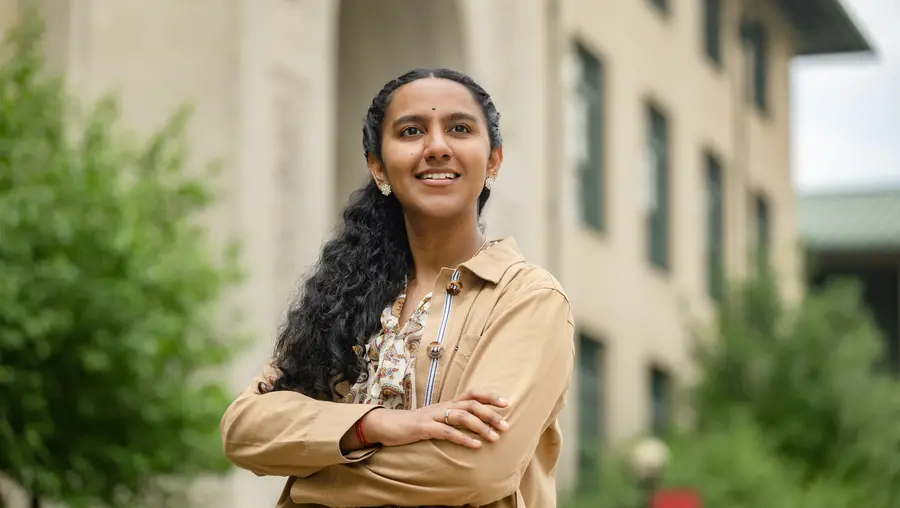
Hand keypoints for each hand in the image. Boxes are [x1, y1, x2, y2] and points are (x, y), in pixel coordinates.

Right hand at [361, 390, 509, 448]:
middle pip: (471, 404)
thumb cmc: (416, 424)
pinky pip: (447, 432)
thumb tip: (475, 425)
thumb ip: (454, 419)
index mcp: (448, 403)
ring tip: (494, 438)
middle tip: (506, 426)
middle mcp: (443, 406)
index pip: (472, 394)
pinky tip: (475, 446)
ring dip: (480, 427)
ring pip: (462, 416)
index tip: (506, 403)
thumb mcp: (437, 419)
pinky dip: (463, 438)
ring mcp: (433, 416)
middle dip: (491, 414)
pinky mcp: (424, 428)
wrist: (388, 425)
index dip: (490, 396)